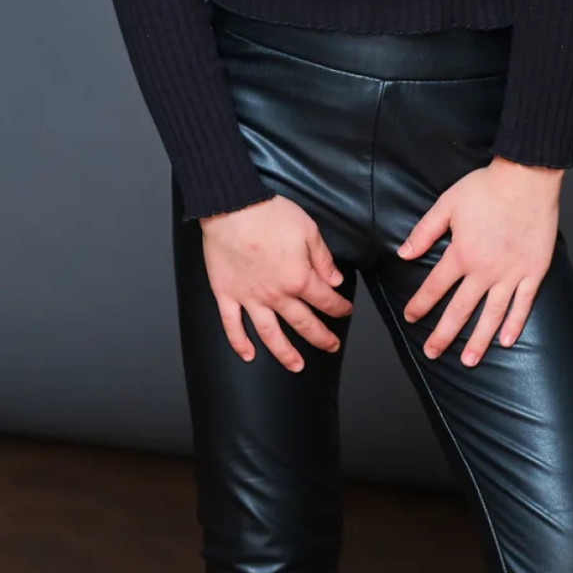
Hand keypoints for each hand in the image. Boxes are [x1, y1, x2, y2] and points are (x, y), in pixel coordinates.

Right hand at [200, 194, 352, 371]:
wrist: (231, 206)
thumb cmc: (269, 214)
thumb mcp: (308, 230)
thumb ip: (323, 259)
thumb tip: (335, 281)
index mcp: (299, 278)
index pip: (326, 300)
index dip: (340, 308)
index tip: (345, 311)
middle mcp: (276, 294)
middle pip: (303, 324)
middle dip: (321, 338)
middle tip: (332, 347)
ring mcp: (250, 298)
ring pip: (270, 334)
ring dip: (285, 354)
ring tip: (296, 366)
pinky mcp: (227, 294)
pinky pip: (232, 325)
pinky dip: (239, 343)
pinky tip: (248, 356)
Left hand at [395, 156, 562, 365]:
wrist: (528, 177)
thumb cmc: (487, 187)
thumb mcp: (447, 204)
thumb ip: (424, 231)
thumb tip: (402, 254)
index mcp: (462, 253)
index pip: (435, 287)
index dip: (420, 304)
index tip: (411, 318)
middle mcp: (485, 270)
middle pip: (460, 310)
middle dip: (444, 335)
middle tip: (432, 353)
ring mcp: (512, 273)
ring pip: (492, 315)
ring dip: (478, 340)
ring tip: (468, 361)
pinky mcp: (534, 271)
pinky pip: (523, 304)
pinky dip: (515, 324)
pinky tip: (506, 341)